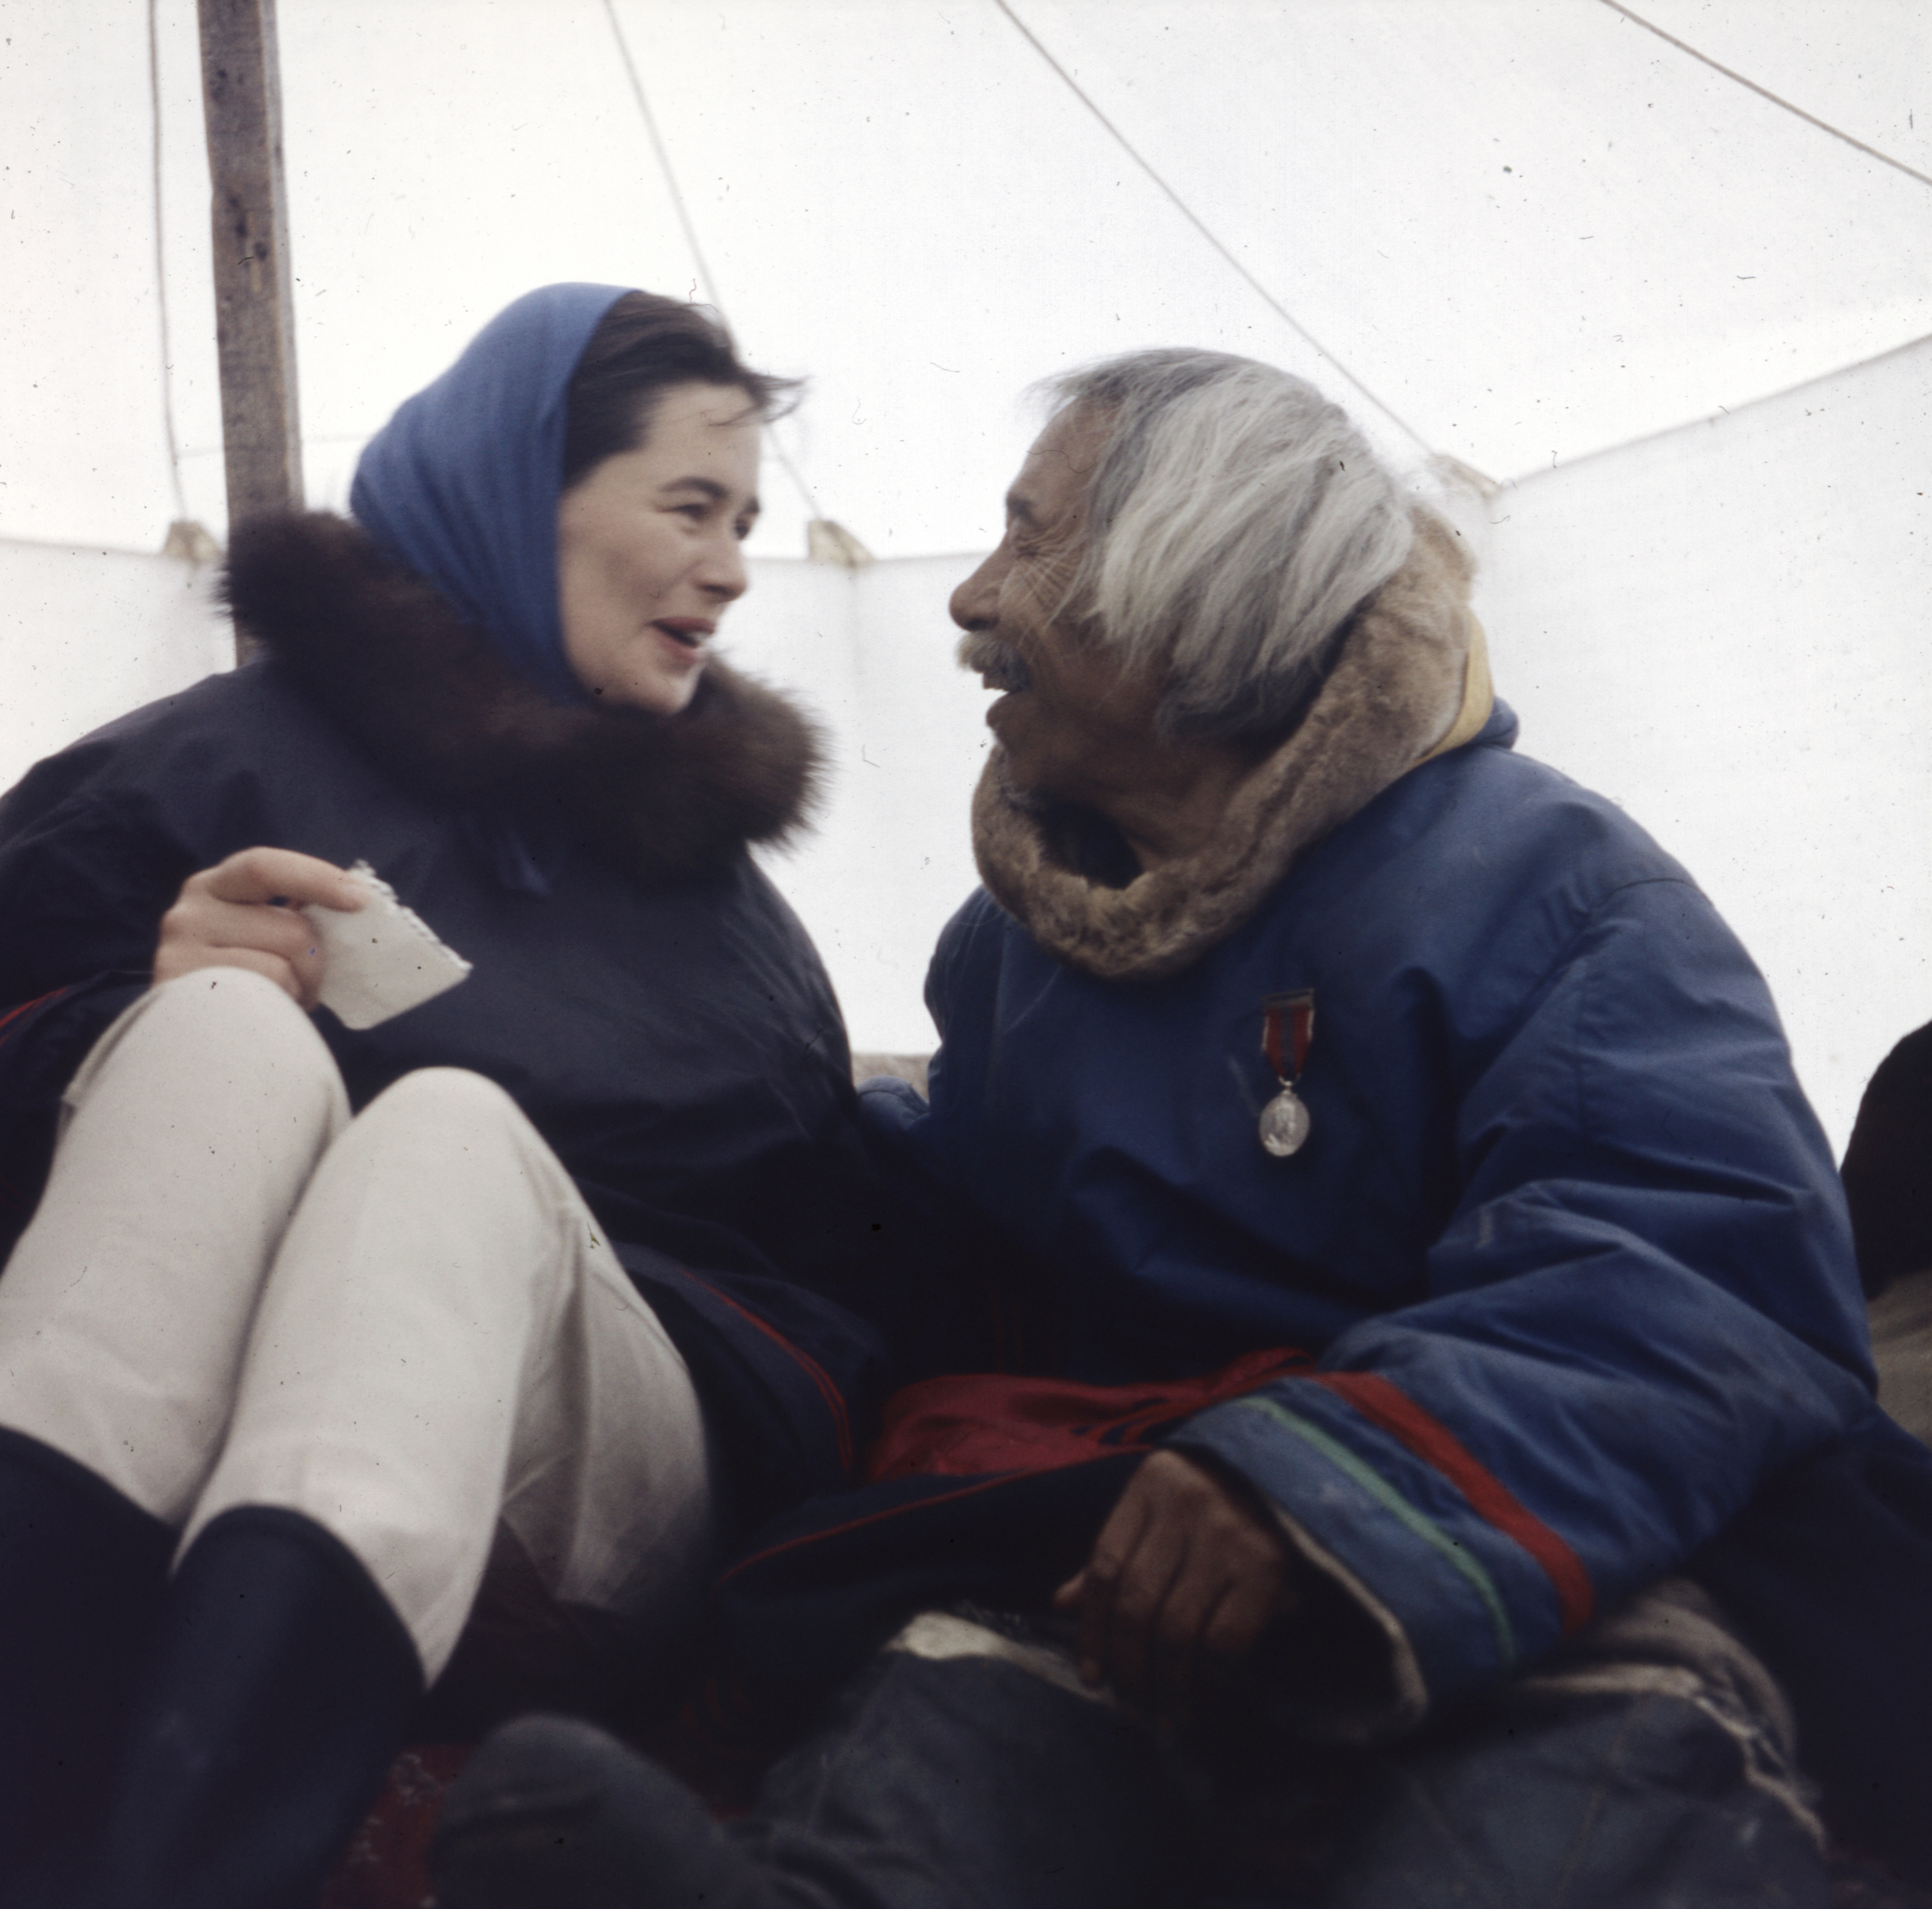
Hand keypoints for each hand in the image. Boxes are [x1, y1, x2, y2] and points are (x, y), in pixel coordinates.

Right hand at [153, 847, 364, 1009]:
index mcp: (213, 887)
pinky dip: (279, 1009)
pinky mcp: (186, 1000)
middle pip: (291, 928)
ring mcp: (179, 956)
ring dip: (297, 989)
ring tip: (281, 999)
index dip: (316, 879)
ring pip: (281, 968)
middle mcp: (188, 915)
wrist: (197, 1039)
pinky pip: (262, 1000)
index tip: (361, 900)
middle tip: (311, 978)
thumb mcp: (263, 932)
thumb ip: (292, 912)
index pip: (264, 867)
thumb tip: (354, 898)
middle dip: (316, 959)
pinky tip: (263, 1015)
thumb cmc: (244, 978)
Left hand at [1052, 1449, 1299, 1729]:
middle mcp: (1186, 1505)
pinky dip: (1207, 1680)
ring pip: (1176, 1630)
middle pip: (1136, 1606)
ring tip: (1164, 1715)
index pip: (1104, 1569)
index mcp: (1150, 1485)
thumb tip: (1062, 1604)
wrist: (1288, 1484)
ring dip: (1165, 1686)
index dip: (1092, 1632)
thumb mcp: (1158, 1512)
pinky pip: (1223, 1642)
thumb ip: (1116, 1555)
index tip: (1092, 1678)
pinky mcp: (1266, 1569)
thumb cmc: (1213, 1503)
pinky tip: (1200, 1698)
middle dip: (1129, 1669)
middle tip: (1131, 1707)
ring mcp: (1228, 1536)